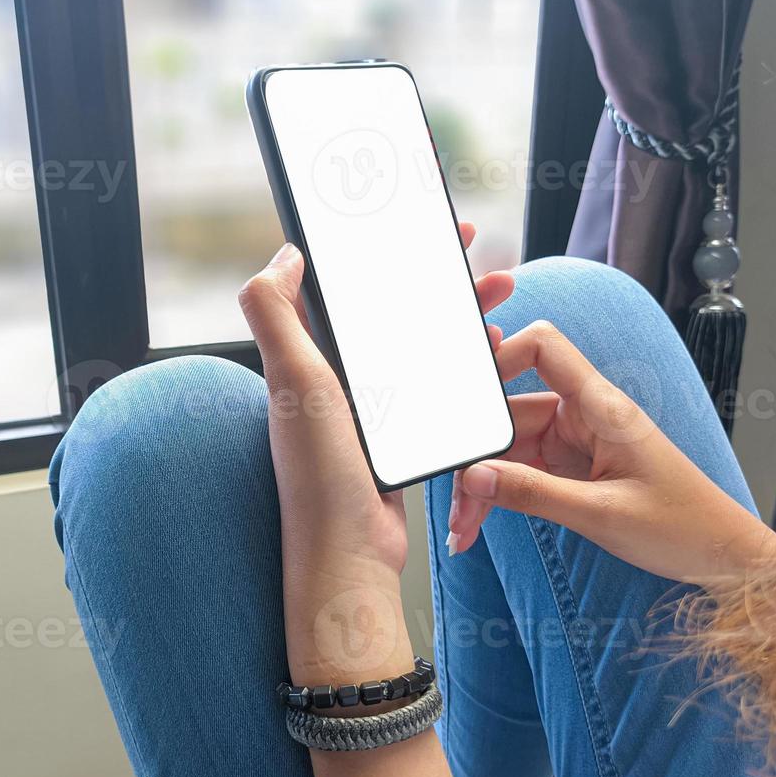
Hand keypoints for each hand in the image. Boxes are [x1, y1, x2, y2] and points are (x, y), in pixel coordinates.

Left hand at [239, 224, 514, 684]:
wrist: (351, 554)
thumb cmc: (320, 475)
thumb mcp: (294, 383)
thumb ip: (275, 313)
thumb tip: (283, 254)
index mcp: (309, 356)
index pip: (344, 284)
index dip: (378, 248)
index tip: (416, 222)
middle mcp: (336, 377)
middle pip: (391, 308)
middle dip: (434, 276)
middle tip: (477, 252)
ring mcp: (370, 406)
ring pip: (420, 342)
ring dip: (457, 315)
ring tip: (500, 295)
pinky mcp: (399, 433)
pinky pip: (436, 384)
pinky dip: (465, 362)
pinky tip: (494, 354)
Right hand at [447, 321, 775, 585]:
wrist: (721, 557)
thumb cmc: (682, 526)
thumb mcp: (601, 514)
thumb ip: (533, 493)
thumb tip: (473, 476)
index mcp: (602, 406)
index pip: (543, 348)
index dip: (500, 358)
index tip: (465, 397)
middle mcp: (584, 416)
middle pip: (510, 412)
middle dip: (476, 455)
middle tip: (457, 502)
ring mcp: (575, 443)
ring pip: (508, 449)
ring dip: (481, 485)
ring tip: (463, 529)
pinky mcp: (571, 470)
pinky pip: (520, 473)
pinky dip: (497, 497)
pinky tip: (477, 525)